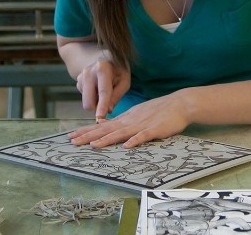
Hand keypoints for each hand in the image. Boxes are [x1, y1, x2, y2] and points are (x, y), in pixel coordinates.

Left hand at [68, 93, 190, 148]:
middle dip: (89, 136)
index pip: (101, 126)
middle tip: (73, 142)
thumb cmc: (158, 111)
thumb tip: (103, 124)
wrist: (179, 104)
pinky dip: (134, 141)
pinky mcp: (155, 130)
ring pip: (121, 133)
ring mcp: (141, 125)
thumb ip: (120, 121)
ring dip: (106, 140)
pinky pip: (143, 136)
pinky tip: (126, 146)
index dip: (86, 131)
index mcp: (125, 119)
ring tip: (93, 146)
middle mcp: (129, 122)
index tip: (72, 136)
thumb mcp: (135, 114)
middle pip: (106, 130)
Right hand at [75, 58, 129, 120]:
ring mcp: (81, 76)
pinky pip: (84, 97)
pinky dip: (92, 96)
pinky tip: (97, 87)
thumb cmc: (118, 70)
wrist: (104, 57)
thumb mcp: (124, 81)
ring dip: (96, 101)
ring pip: (86, 101)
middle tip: (108, 105)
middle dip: (97, 108)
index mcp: (103, 68)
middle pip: (88, 101)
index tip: (100, 117)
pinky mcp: (77, 81)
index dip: (102, 106)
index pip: (103, 91)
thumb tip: (108, 110)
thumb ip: (117, 95)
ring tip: (104, 89)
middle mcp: (88, 71)